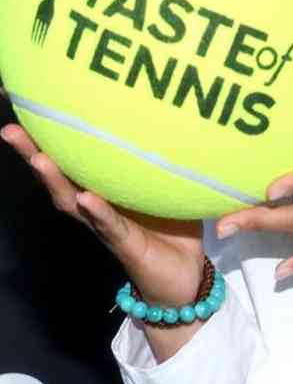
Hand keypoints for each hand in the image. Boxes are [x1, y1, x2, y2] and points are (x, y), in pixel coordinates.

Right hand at [1, 119, 205, 309]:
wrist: (184, 276)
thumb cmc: (174, 226)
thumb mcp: (169, 185)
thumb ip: (164, 157)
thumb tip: (169, 117)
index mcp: (104, 188)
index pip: (72, 158)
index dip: (49, 136)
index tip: (28, 107)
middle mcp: (96, 205)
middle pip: (59, 177)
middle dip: (33, 152)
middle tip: (11, 128)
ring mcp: (106, 225)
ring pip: (72, 201)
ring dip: (55, 180)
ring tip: (39, 158)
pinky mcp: (124, 243)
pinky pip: (109, 225)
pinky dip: (98, 211)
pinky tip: (86, 197)